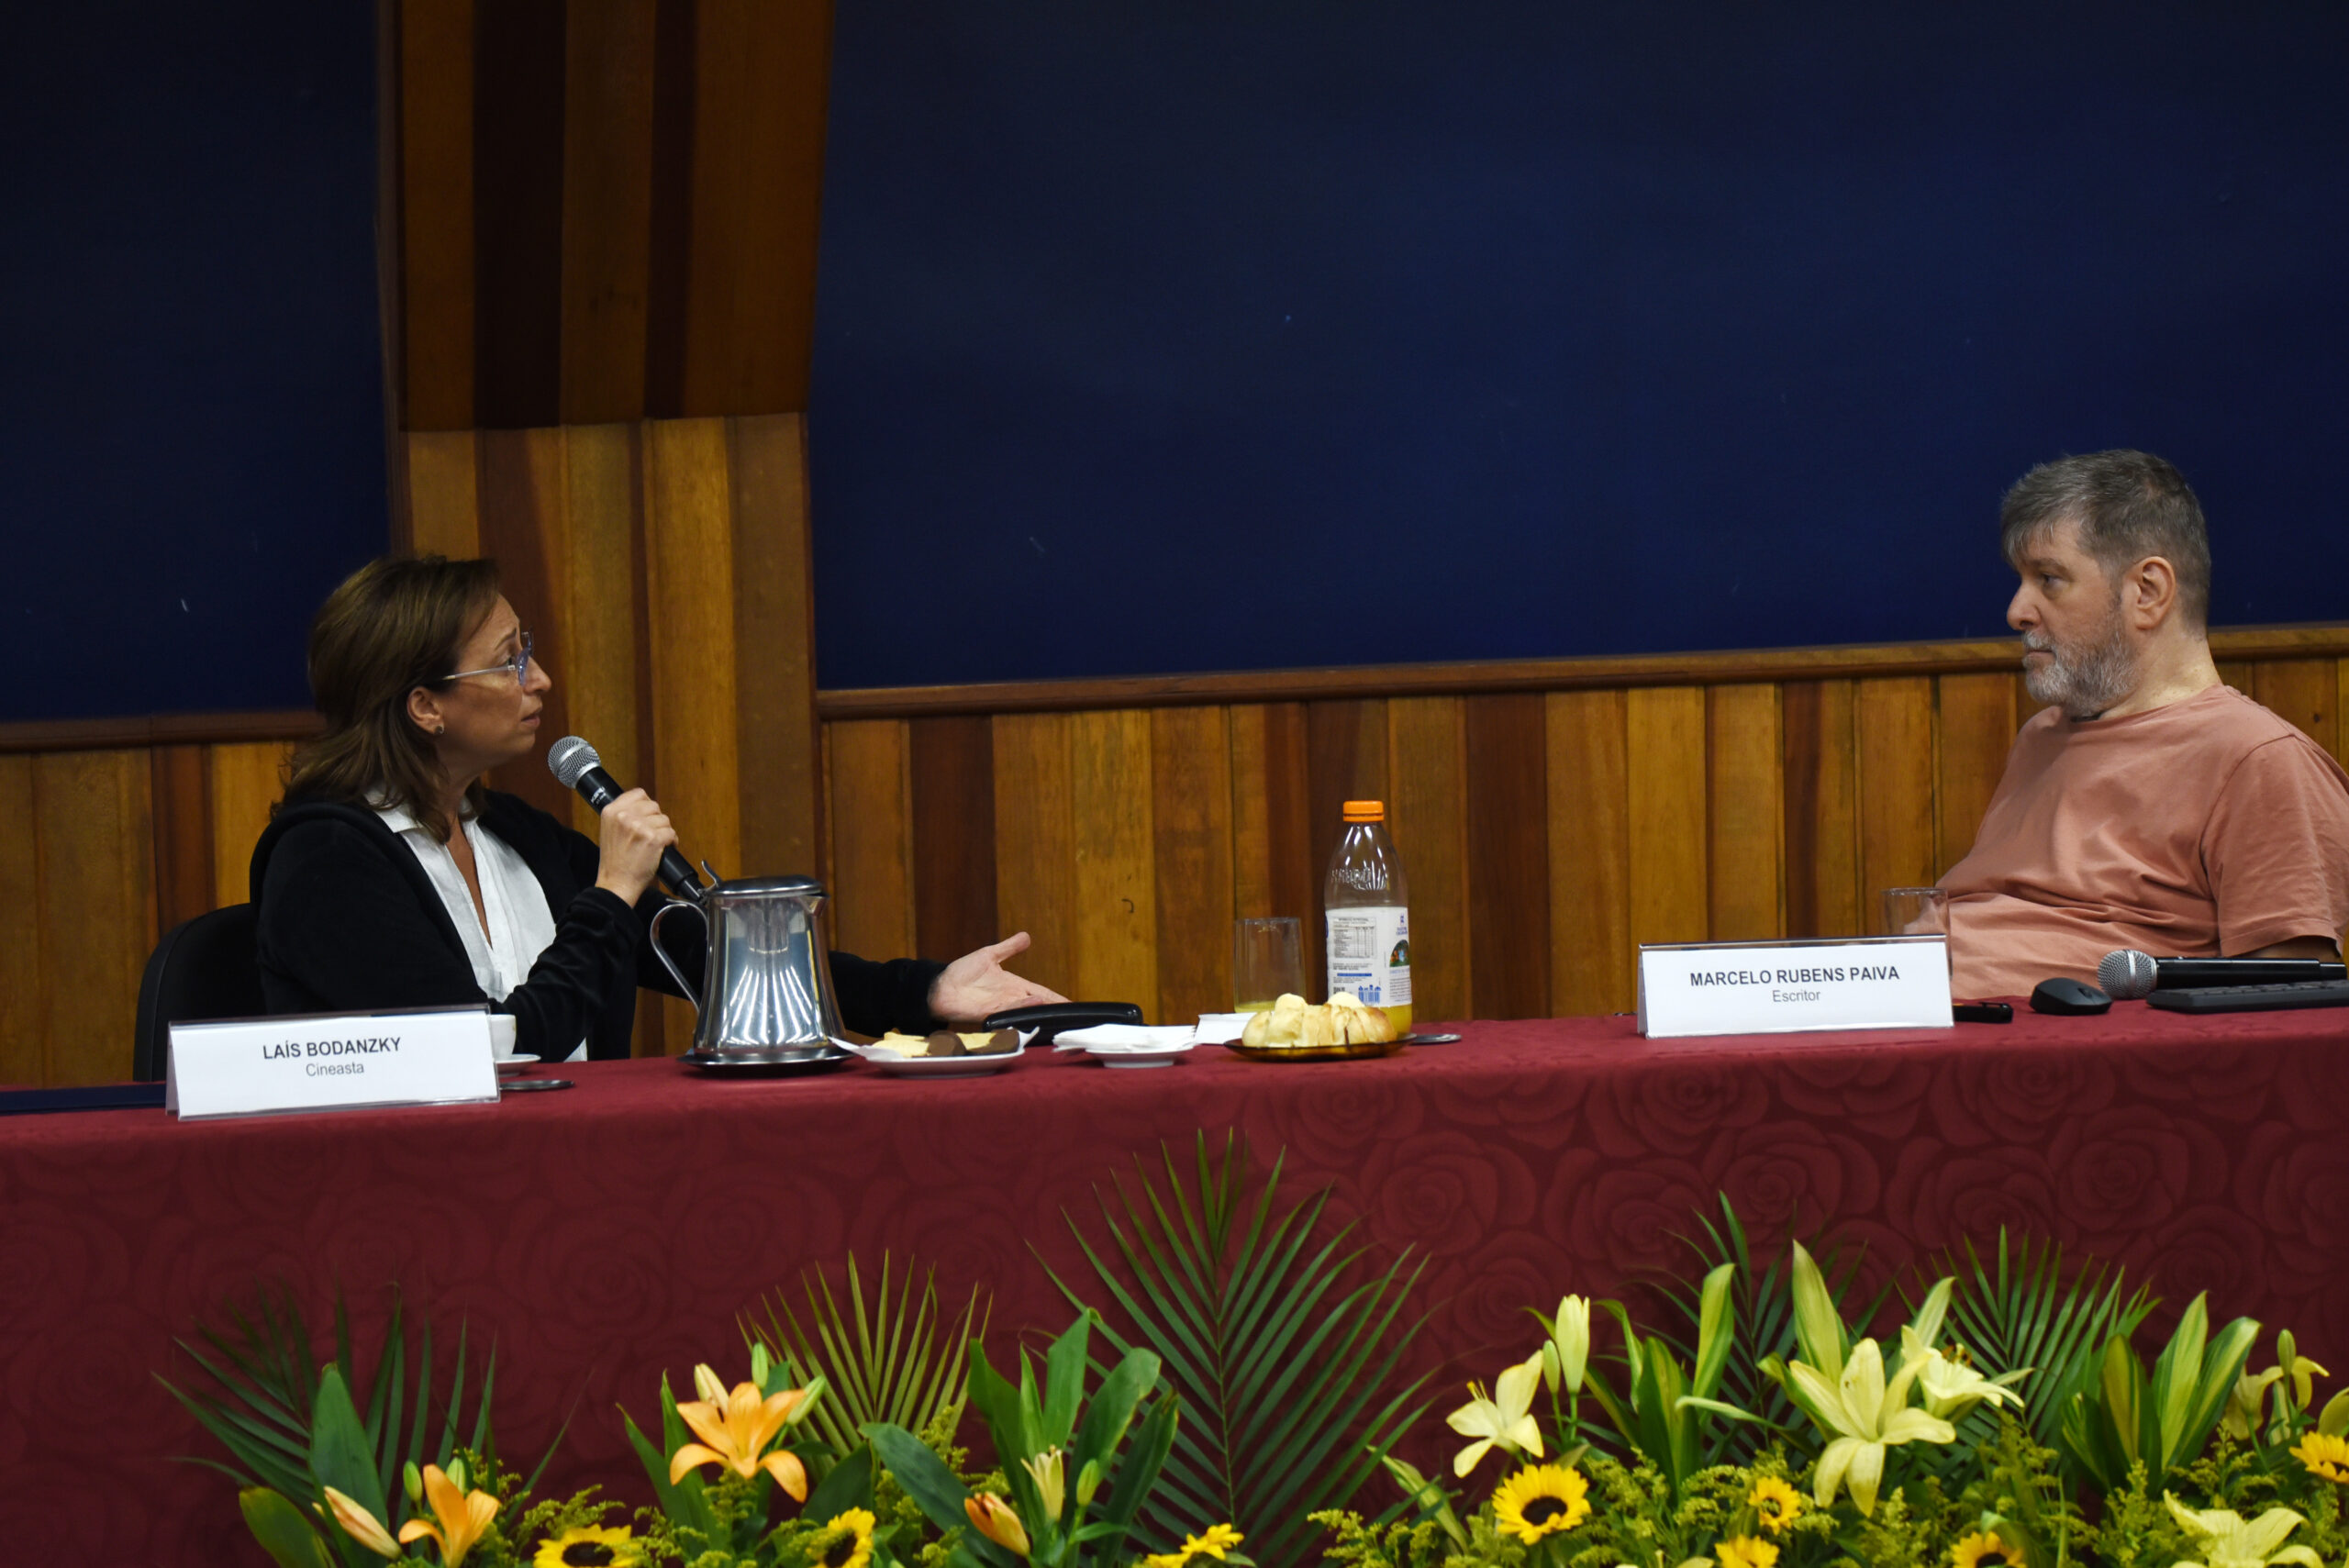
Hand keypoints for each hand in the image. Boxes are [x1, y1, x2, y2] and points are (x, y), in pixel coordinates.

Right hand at [592, 788, 676, 904]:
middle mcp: (624, 816)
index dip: (646, 806)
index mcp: (611, 811)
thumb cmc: (614, 861)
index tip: (647, 816)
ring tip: (655, 843)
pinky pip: (671, 833)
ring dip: (664, 831)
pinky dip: (672, 842)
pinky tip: (663, 849)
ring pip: (664, 820)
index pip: (638, 794)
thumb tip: (643, 807)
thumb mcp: (609, 830)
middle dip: (656, 820)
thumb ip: (622, 815)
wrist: (616, 883)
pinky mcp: (653, 839)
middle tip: (651, 833)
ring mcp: (639, 826)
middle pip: (654, 806)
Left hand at [929, 932, 1067, 1025]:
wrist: (940, 985)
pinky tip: (1035, 1001)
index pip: (1041, 991)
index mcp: (1014, 986)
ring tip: (1058, 1004)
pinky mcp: (989, 1012)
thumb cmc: (962, 972)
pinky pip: (1009, 1009)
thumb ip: (1009, 948)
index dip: (1056, 997)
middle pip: (1038, 1004)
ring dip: (1041, 1006)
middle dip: (1054, 1008)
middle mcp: (1011, 998)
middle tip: (1074, 1014)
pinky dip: (1022, 1006)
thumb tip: (1027, 936)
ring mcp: (1001, 1007)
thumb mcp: (990, 955)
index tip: (1072, 1003)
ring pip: (1027, 1008)